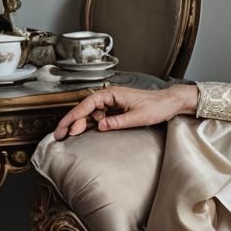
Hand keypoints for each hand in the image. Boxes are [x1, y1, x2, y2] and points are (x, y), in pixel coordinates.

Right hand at [52, 84, 197, 140]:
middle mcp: (110, 96)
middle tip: (61, 136)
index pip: (86, 105)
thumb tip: (100, 126)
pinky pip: (99, 117)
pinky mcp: (116, 109)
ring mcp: (112, 103)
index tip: (63, 128)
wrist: (169, 103)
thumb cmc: (157, 106)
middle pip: (85, 109)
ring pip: (91, 114)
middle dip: (72, 122)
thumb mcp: (137, 117)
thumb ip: (117, 122)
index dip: (72, 117)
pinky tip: (88, 132)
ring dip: (81, 124)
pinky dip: (92, 124)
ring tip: (72, 136)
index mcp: (112, 94)